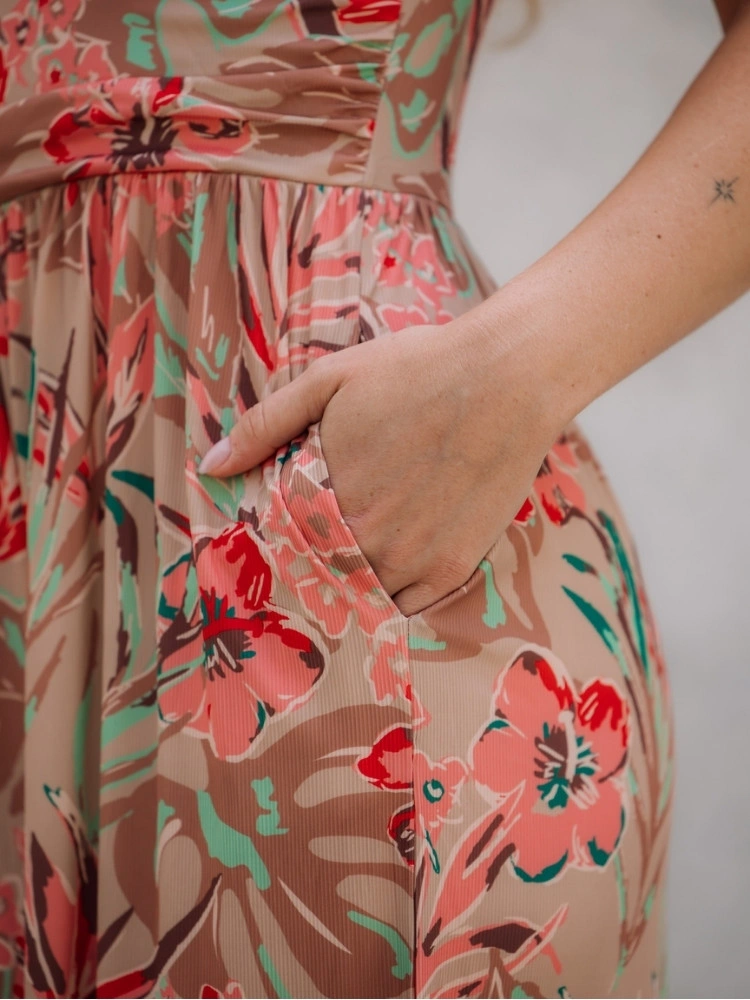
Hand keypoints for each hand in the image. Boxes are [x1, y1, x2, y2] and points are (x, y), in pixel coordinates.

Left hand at [197, 316, 562, 616]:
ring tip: (362, 553)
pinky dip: (392, 596)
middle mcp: (363, 537)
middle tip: (325, 542)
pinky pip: (405, 607)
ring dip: (351, 582)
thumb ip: (266, 424)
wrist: (508, 378)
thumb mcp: (329, 380)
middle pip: (318, 572)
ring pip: (359, 594)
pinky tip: (393, 568)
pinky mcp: (452, 569)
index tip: (286, 530)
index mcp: (324, 495)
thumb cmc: (418, 370)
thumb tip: (210, 464)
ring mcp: (411, 560)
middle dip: (313, 561)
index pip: (280, 540)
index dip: (280, 536)